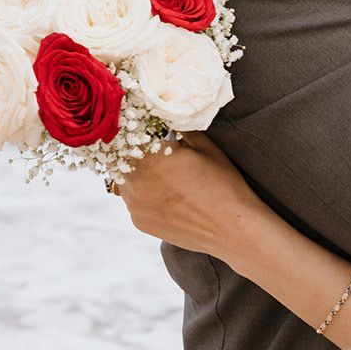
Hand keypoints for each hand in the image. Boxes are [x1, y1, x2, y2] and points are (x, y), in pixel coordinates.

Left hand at [115, 132, 260, 260]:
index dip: (135, 130)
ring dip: (136, 173)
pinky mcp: (140, 223)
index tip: (145, 127)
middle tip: (152, 148)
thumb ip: (181, 130)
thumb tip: (170, 121)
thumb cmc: (222, 184)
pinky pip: (133, 201)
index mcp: (149, 158)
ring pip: (124, 181)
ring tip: (161, 173)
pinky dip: (143, 194)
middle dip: (133, 151)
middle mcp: (134, 182)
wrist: (231, 228)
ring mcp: (134, 206)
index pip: (127, 136)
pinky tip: (166, 194)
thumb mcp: (206, 147)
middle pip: (119, 159)